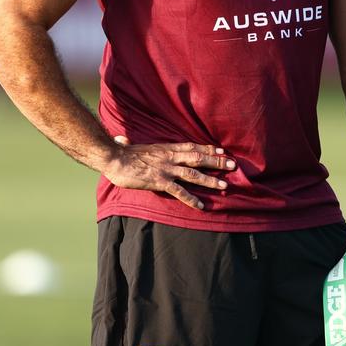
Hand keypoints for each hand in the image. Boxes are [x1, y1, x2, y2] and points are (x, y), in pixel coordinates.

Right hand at [101, 136, 235, 209]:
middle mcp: (170, 157)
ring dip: (210, 180)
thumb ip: (130, 143)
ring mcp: (166, 169)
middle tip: (233, 165)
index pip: (192, 146)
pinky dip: (191, 199)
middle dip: (216, 162)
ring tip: (225, 186)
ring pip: (193, 174)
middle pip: (198, 158)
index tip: (221, 150)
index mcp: (166, 148)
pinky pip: (179, 191)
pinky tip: (201, 206)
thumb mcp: (130, 146)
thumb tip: (121, 139)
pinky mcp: (160, 181)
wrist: (113, 158)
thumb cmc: (120, 153)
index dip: (208, 148)